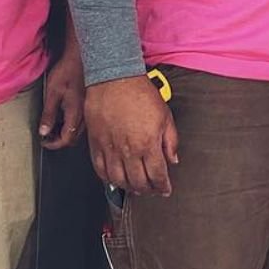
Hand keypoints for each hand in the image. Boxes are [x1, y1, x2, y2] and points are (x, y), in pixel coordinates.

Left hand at [38, 48, 86, 149]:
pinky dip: (70, 124)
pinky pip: (81, 121)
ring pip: (78, 131)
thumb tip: (44, 130)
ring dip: (65, 132)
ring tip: (53, 125)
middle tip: (46, 135)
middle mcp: (84, 115)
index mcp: (75, 114)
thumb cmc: (67, 71)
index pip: (66, 139)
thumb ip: (48, 114)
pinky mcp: (88, 104)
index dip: (53, 144)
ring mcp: (88, 110)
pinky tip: (63, 115)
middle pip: (73, 138)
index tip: (44, 142)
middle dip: (59, 140)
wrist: (82, 57)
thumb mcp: (52, 93)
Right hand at [85, 74, 178, 196]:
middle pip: (138, 183)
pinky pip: (100, 170)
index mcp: (148, 144)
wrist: (115, 78)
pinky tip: (115, 178)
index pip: (157, 176)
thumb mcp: (165, 115)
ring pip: (118, 181)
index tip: (165, 189)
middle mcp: (128, 150)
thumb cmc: (140, 93)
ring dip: (128, 187)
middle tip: (152, 189)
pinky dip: (108, 179)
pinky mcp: (96, 144)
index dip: (163, 186)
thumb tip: (173, 159)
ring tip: (135, 186)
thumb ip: (170, 141)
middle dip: (148, 190)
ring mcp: (110, 149)